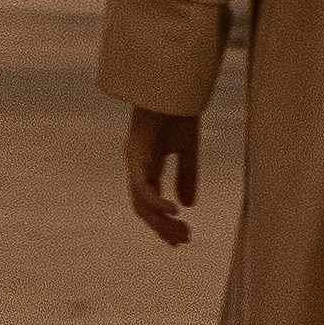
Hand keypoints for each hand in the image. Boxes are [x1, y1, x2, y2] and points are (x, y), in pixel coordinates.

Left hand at [126, 109, 200, 246]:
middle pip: (143, 208)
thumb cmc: (178, 110)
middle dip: (163, 228)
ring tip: (182, 231)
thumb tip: (188, 205)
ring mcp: (135, 160)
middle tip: (185, 240)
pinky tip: (173, 212)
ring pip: (141, 202)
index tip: (179, 241)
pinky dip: (156, 202)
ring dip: (161, 221)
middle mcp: (137, 165)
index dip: (162, 223)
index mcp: (147, 164)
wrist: (173, 84)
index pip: (149, 202)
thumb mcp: (187, 148)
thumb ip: (187, 174)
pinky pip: (143, 187)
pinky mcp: (138, 153)